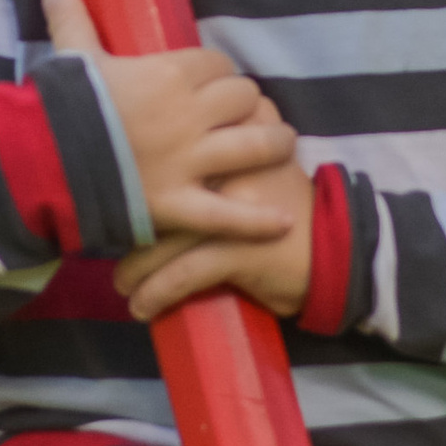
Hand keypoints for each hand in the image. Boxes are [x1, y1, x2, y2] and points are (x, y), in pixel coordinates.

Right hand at [43, 0, 298, 242]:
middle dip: (247, 103)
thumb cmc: (58, 106)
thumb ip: (73, 23)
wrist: (40, 162)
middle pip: (243, 99)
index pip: (217, 64)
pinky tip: (283, 220)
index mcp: (168, 75)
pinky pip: (227, 214)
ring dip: (274, 143)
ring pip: (254, 146)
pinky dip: (258, 220)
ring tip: (284, 145)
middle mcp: (188, 115)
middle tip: (244, 113)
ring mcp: (187, 163)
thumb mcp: (71, 58)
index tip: (215, 81)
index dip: (219, 72)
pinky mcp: (177, 205)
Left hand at [113, 152, 313, 320]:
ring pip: (164, 237)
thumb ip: (217, 150)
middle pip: (158, 194)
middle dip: (127, 225)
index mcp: (234, 137)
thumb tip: (153, 158)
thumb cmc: (285, 208)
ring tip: (124, 284)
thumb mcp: (255, 164)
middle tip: (110, 243)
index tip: (114, 199)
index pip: (169, 152)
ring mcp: (236, 209)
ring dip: (135, 267)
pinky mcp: (241, 250)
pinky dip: (157, 293)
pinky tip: (143, 308)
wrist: (336, 248)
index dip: (133, 179)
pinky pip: (184, 273)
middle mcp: (232, 165)